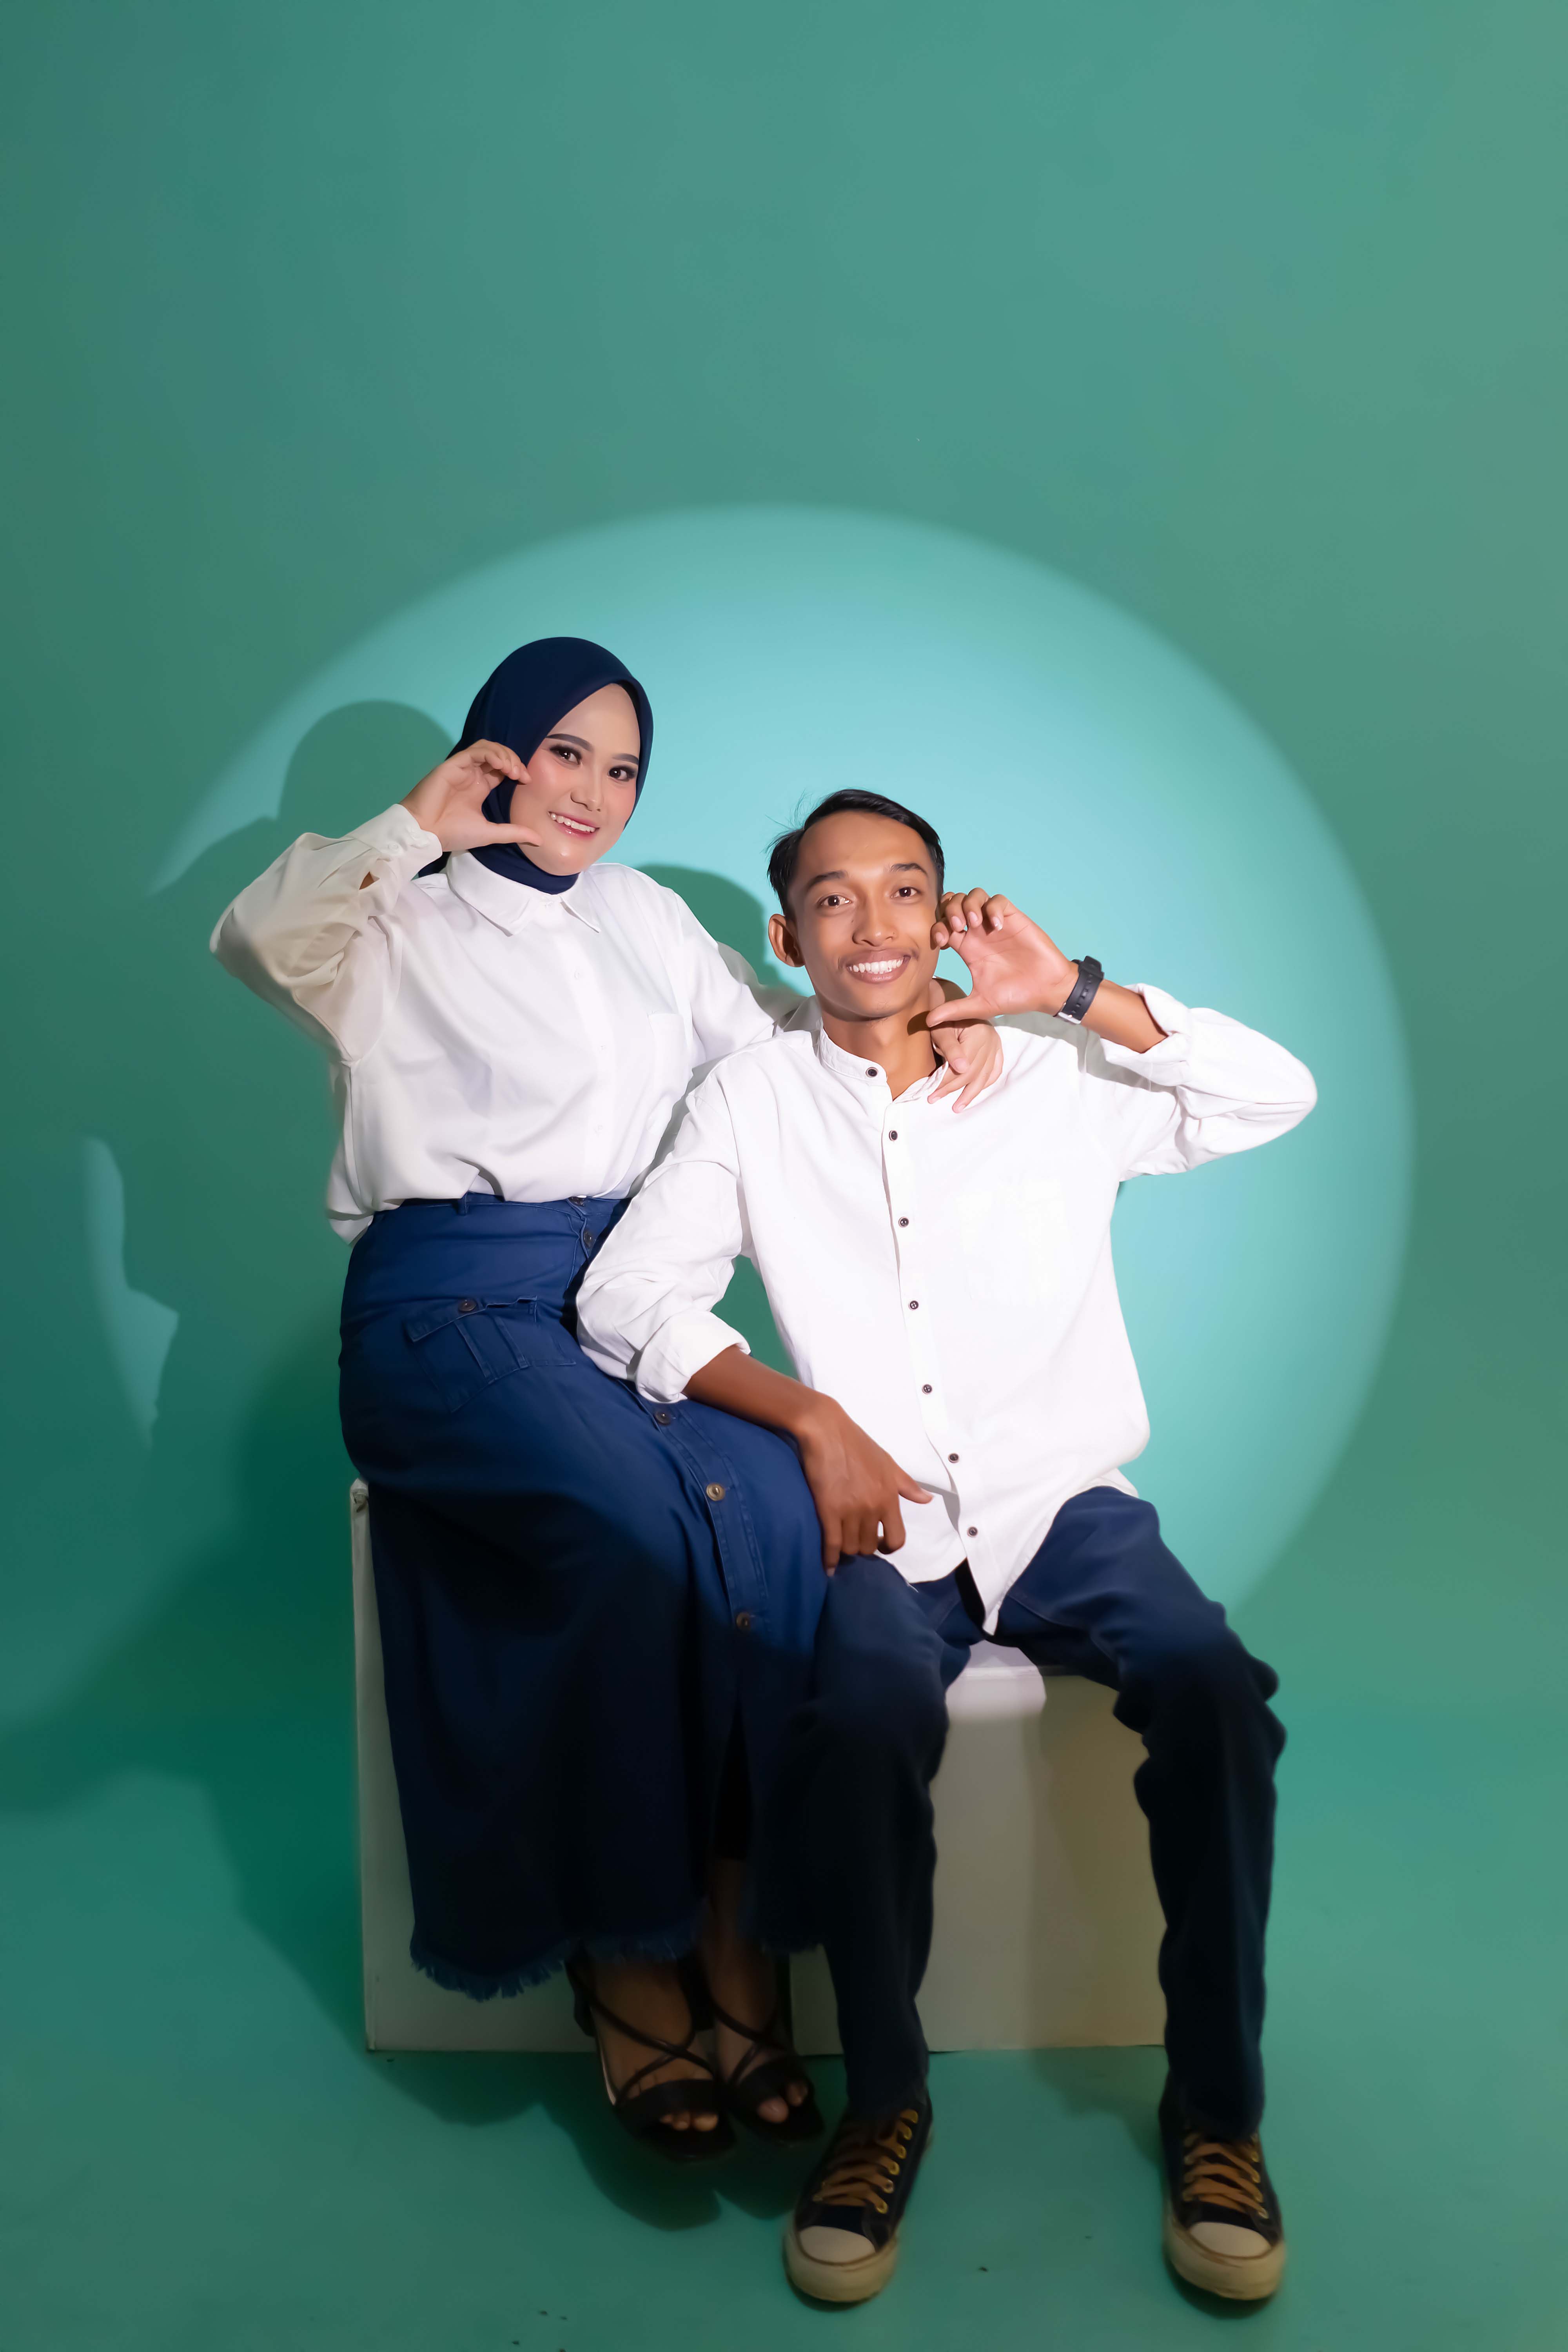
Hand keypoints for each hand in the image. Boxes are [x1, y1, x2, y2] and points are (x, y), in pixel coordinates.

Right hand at [400, 740, 543, 854]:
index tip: (527, 781)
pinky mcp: (453, 764)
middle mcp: (472, 775)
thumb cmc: (453, 833)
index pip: (502, 769)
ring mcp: (462, 768)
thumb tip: (539, 839)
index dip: (517, 769)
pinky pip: (474, 750)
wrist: (426, 833)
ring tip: (511, 769)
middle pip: (497, 754)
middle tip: (521, 774)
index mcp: (480, 787)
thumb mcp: (490, 833)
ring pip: (487, 748)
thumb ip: (513, 833)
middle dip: (513, 759)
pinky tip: (500, 765)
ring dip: (503, 754)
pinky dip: (490, 753)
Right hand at [794, 1396, 932, 1570]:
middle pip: (870, 1547)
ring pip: (851, 1548)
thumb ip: (907, 1485)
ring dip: (846, 1549)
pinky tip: (827, 1566)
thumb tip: (927, 1500)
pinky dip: (829, 1559)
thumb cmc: (858, 1445)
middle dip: (863, 1546)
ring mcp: (850, 1511)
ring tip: (841, 1541)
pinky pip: (831, 1545)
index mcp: (889, 1498)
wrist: (827, 1430)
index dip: (889, 1548)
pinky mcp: (828, 1511)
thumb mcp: (888, 1463)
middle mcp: (872, 1508)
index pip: (897, 1539)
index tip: (880, 1544)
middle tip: (855, 1537)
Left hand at [925, 978, 1003, 1108]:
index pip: (962, 1068)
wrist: (952, 996)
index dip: (946, 1083)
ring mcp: (996, 1044)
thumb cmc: (942, 1013)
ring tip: (957, 1106)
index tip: (931, 1093)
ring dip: (971, 1093)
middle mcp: (991, 1040)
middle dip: (953, 1089)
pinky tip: (978, 1091)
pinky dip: (987, 1081)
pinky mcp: (997, 1046)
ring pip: (985, 1075)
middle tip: (934, 1098)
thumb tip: (962, 1070)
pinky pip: (995, 1069)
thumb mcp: (941, 1029)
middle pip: (973, 1073)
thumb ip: (951, 1049)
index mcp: (979, 1034)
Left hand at [927, 888, 1076, 1026]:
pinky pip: (998, 900)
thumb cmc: (1015, 996)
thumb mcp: (980, 1004)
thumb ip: (955, 1009)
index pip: (942, 926)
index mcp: (967, 948)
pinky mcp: (1013, 918)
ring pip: (974, 895)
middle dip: (950, 910)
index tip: (941, 943)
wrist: (1045, 990)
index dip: (936, 928)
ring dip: (968, 905)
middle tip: (958, 928)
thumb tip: (928, 1022)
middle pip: (954, 904)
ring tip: (974, 923)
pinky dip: (992, 907)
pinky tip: (996, 926)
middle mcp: (978, 933)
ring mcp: (995, 924)